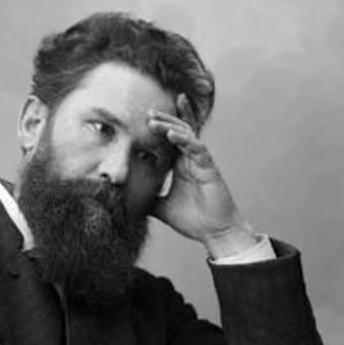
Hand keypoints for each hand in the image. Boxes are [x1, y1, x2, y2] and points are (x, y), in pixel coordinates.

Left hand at [147, 93, 256, 258]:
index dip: (161, 126)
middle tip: (147, 111)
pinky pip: (197, 149)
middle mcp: (192, 160)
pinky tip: (172, 134)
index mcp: (182, 165)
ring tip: (154, 120)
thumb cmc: (194, 220)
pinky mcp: (210, 169)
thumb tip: (128, 202)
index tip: (144, 117)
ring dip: (171, 126)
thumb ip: (149, 200)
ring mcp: (201, 162)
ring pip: (187, 135)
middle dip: (164, 119)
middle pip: (179, 131)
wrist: (215, 233)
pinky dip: (185, 140)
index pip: (171, 140)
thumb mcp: (162, 208)